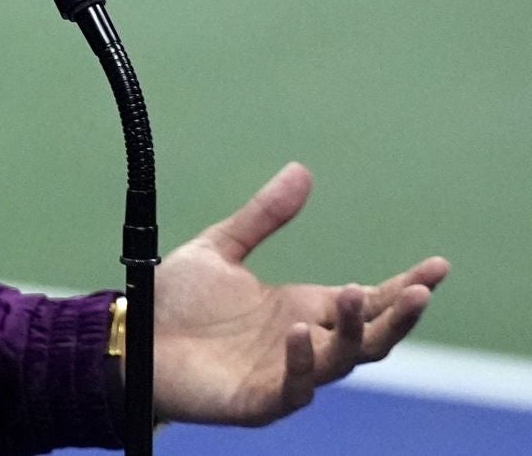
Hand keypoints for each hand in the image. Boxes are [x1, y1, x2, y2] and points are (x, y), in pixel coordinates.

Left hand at [149, 162, 448, 425]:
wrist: (130, 339)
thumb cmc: (176, 301)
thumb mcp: (222, 248)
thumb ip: (263, 216)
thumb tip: (301, 169)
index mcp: (304, 309)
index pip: (370, 301)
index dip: (405, 286)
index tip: (439, 266)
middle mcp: (305, 343)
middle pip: (371, 337)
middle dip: (398, 315)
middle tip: (419, 290)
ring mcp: (286, 374)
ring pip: (341, 361)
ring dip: (355, 331)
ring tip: (355, 293)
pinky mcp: (260, 401)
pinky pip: (294, 387)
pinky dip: (303, 361)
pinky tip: (300, 331)